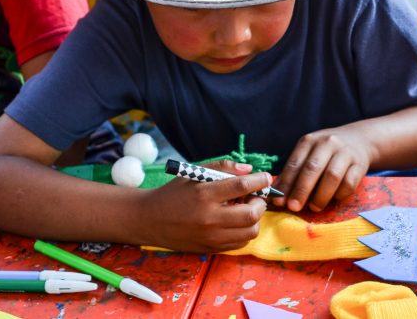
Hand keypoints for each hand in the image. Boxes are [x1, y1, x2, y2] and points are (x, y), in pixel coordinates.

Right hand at [145, 160, 270, 251]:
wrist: (150, 220)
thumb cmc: (174, 193)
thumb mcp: (194, 173)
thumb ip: (223, 167)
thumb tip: (249, 170)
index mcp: (204, 194)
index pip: (242, 186)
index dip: (260, 180)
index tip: (266, 177)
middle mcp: (209, 218)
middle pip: (251, 214)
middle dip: (260, 203)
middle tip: (255, 196)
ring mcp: (210, 237)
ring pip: (250, 231)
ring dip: (254, 219)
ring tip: (244, 209)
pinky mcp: (211, 249)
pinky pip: (240, 243)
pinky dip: (245, 231)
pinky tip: (236, 221)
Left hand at [272, 126, 373, 212]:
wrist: (359, 139)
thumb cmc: (327, 151)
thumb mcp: (308, 154)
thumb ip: (294, 172)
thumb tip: (276, 194)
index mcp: (309, 141)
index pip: (295, 163)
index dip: (286, 183)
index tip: (279, 201)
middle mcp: (327, 143)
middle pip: (312, 168)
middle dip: (301, 190)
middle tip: (294, 207)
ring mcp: (345, 152)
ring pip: (332, 176)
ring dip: (321, 195)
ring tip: (314, 207)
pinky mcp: (360, 164)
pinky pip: (349, 183)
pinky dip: (339, 195)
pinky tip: (333, 201)